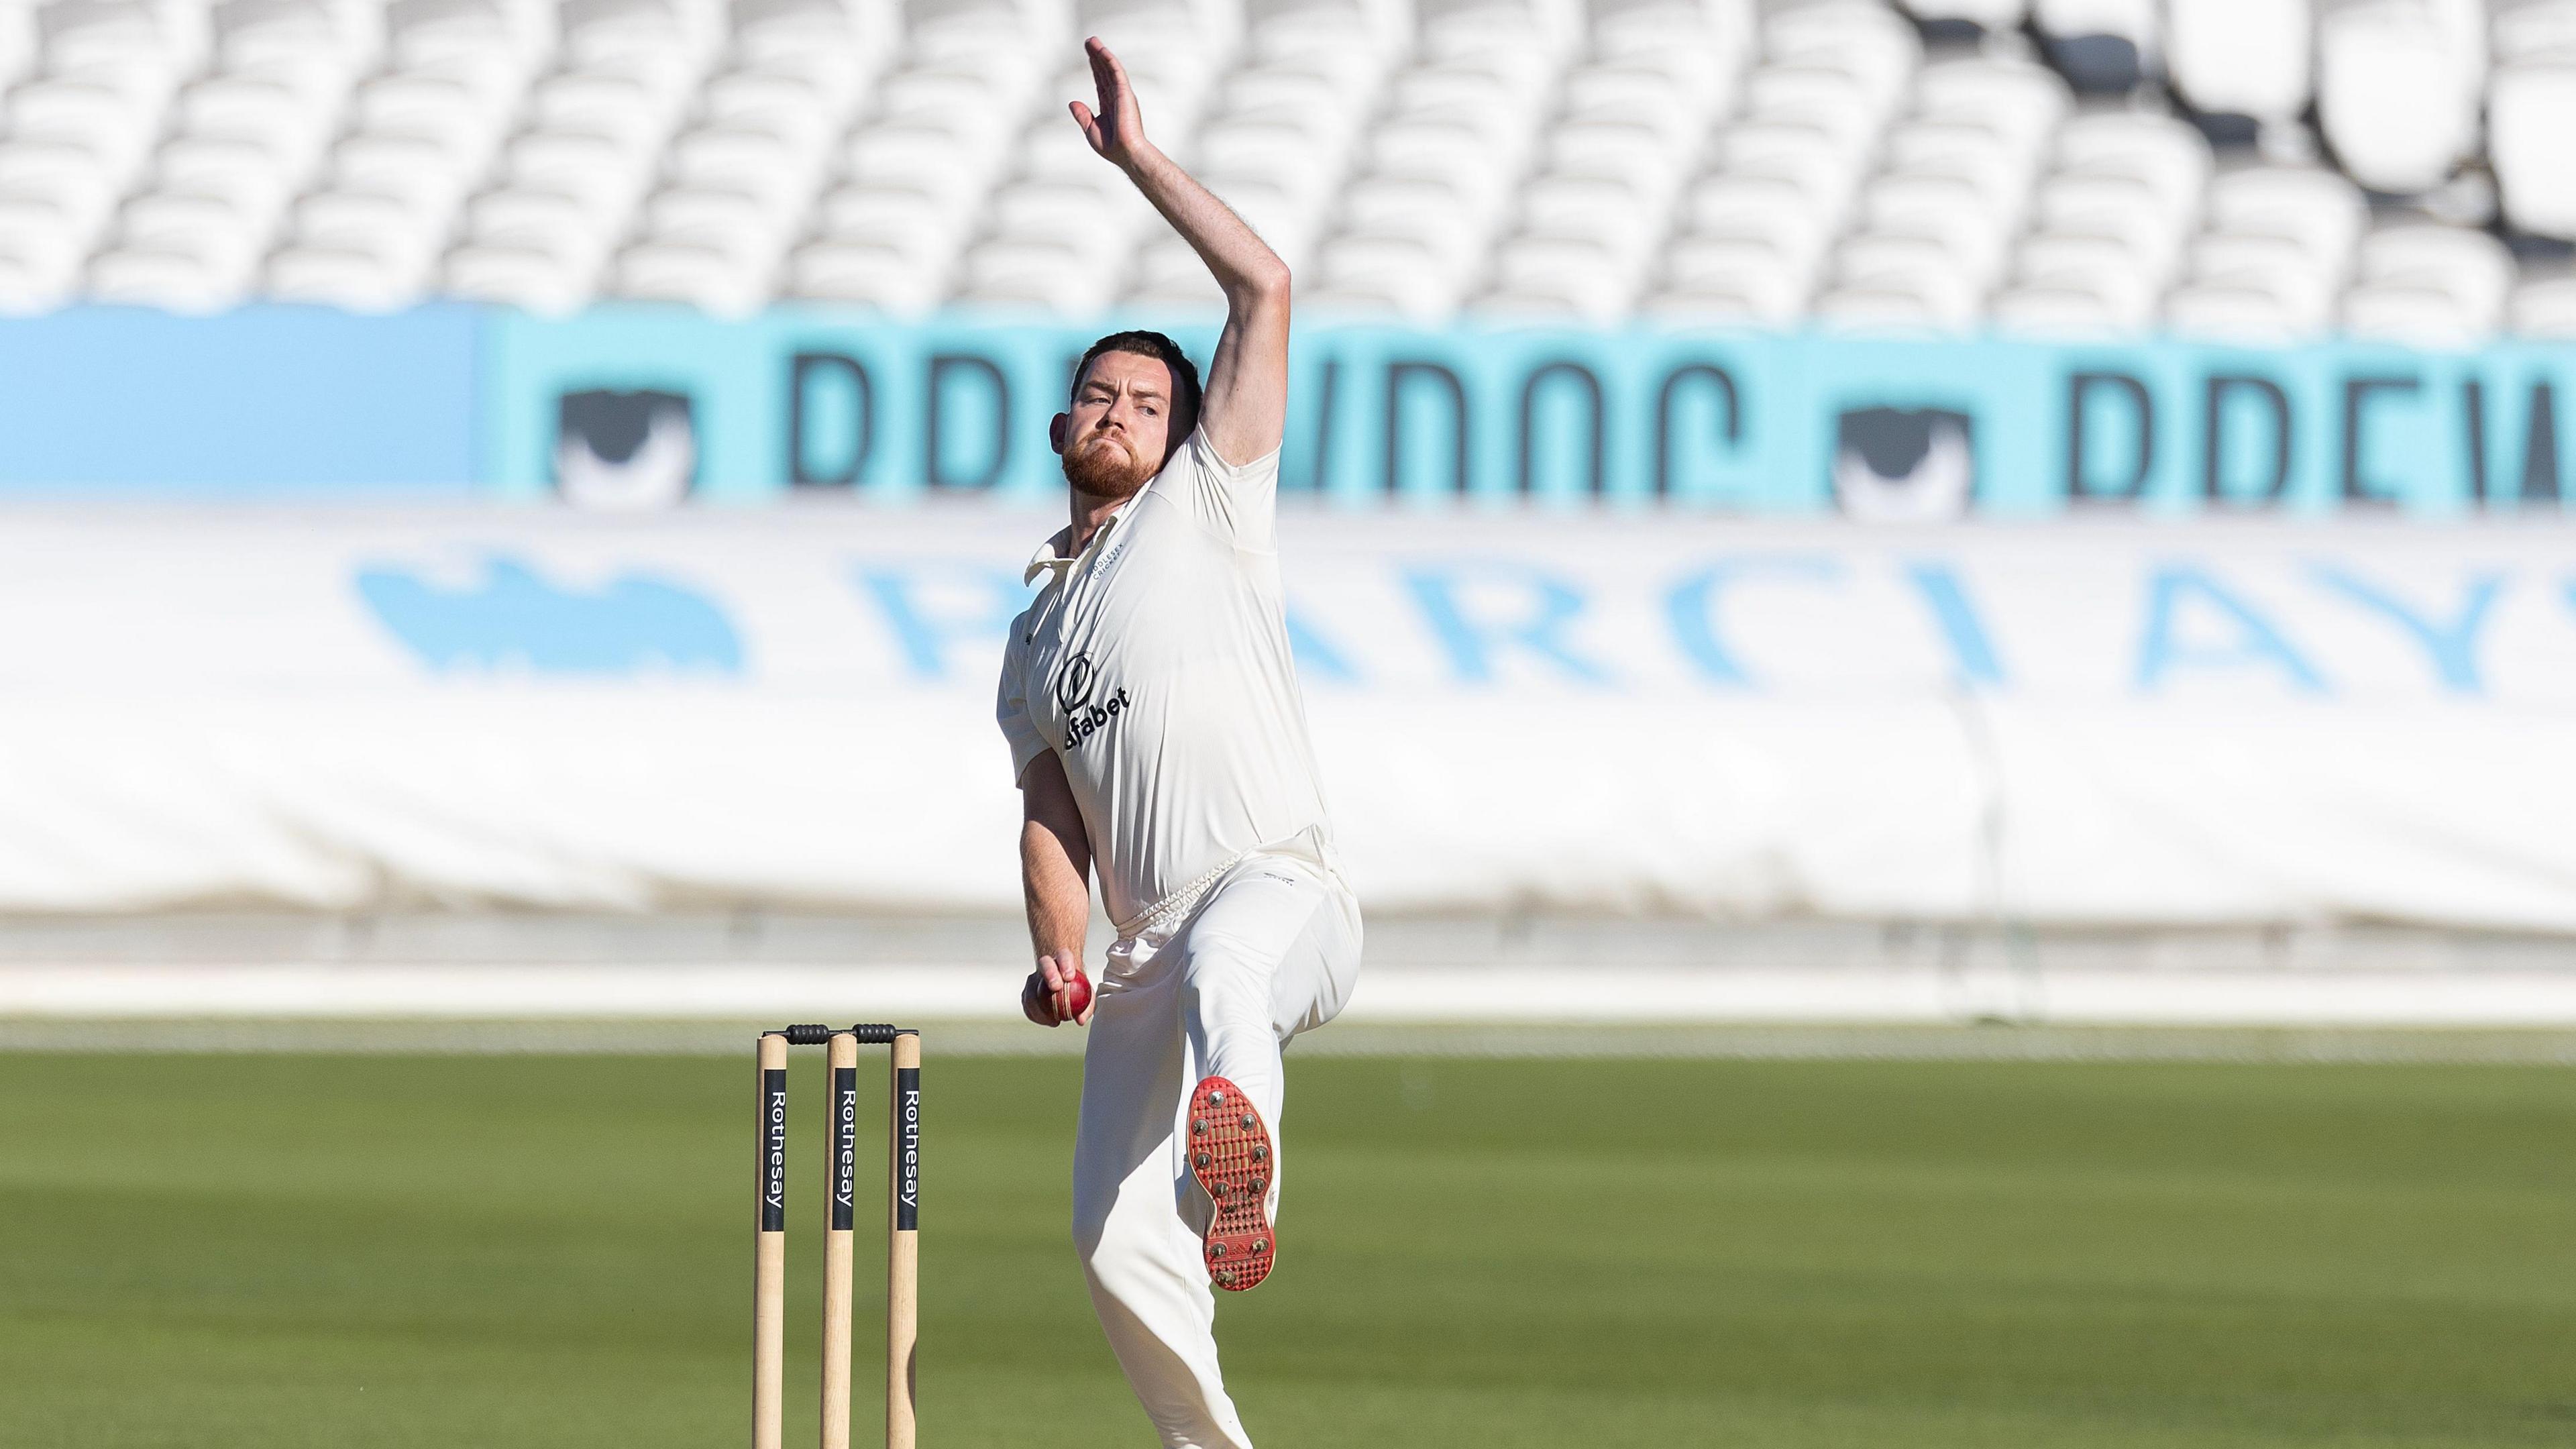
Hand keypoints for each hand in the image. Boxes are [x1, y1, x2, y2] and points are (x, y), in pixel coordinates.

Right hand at [1021, 951, 1094, 1026]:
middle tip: (1056, 988)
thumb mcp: (1087, 994)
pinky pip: (1027, 1003)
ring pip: (1032, 987)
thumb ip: (1087, 1006)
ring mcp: (1034, 977)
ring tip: (1054, 1020)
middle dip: (1050, 974)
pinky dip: (1035, 1014)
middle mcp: (1047, 964)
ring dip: (1040, 1005)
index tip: (1069, 977)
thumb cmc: (1078, 986)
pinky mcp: (1027, 991)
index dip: (1065, 964)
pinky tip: (1046, 1021)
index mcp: (1064, 958)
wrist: (1063, 980)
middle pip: (1045, 964)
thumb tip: (1080, 1020)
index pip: (1064, 956)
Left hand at [1068, 37, 1148, 167]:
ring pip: (1110, 68)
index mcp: (1109, 106)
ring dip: (1101, 53)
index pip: (1101, 82)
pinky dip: (1109, 59)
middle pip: (1104, 72)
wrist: (1126, 153)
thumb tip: (1072, 102)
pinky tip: (1101, 50)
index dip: (1095, 68)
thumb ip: (1082, 115)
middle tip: (1088, 41)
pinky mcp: (1125, 92)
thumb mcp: (1090, 130)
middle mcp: (1117, 97)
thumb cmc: (1111, 146)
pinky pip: (1116, 72)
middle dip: (1096, 56)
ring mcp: (1121, 94)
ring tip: (1091, 40)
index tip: (1089, 55)